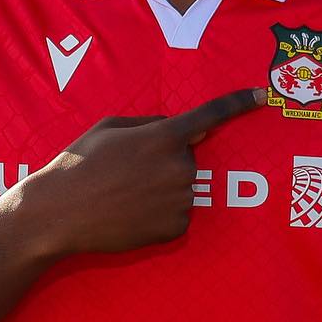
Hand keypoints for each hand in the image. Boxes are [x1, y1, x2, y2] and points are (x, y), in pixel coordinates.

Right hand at [23, 88, 265, 255]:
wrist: (59, 213)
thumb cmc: (79, 164)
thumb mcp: (110, 128)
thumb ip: (154, 123)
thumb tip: (191, 128)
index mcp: (163, 136)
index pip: (211, 115)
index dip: (239, 103)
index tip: (263, 94)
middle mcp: (180, 167)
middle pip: (187, 159)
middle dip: (165, 162)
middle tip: (127, 172)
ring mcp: (181, 199)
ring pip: (182, 188)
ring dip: (161, 190)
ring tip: (123, 195)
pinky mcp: (176, 227)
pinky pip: (177, 215)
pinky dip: (159, 215)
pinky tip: (130, 214)